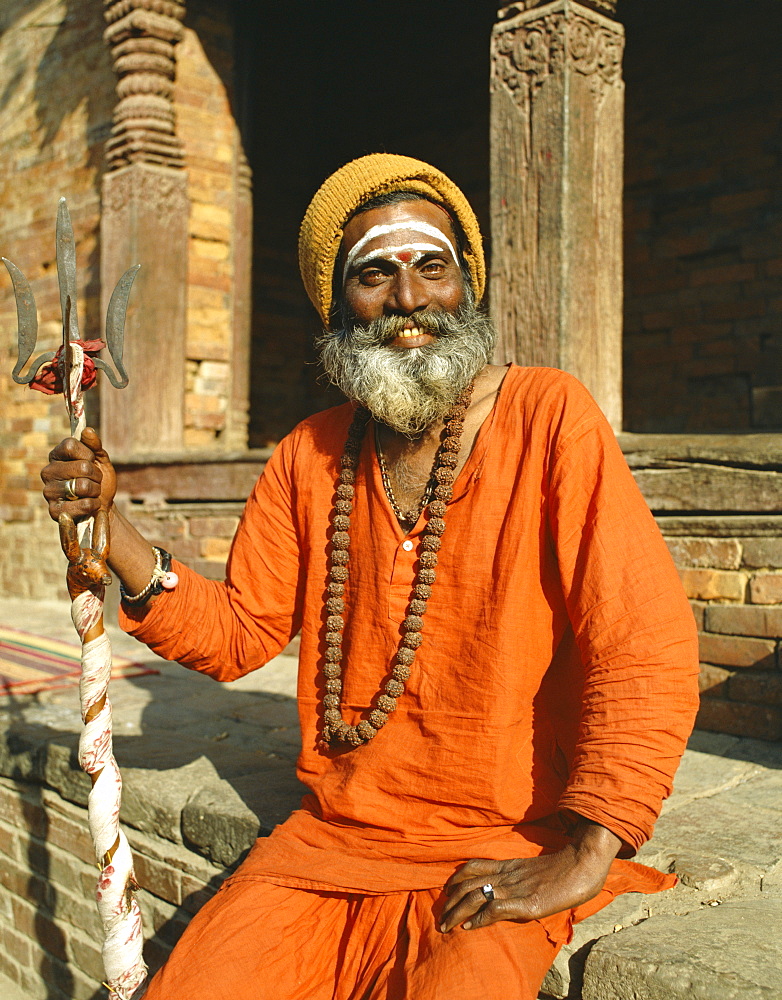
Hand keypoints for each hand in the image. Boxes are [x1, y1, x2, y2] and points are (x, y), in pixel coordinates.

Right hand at [41, 427, 115, 521]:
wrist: (103, 506)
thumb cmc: (99, 480)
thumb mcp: (100, 459)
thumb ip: (94, 445)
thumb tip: (87, 431)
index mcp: (56, 456)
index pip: (71, 445)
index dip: (88, 454)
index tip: (91, 461)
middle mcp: (48, 472)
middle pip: (82, 466)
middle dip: (96, 475)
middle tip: (94, 481)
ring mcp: (49, 492)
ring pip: (83, 486)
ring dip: (95, 491)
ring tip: (91, 493)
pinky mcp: (54, 511)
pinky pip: (83, 505)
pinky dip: (93, 505)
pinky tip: (89, 505)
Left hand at [439, 820, 620, 932]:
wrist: (581, 865)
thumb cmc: (563, 870)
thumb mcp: (533, 869)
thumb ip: (519, 876)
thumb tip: (509, 889)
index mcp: (509, 865)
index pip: (473, 866)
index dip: (456, 878)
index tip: (447, 891)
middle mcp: (507, 875)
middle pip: (468, 884)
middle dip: (450, 902)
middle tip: (441, 917)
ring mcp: (515, 888)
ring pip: (475, 896)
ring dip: (457, 913)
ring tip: (446, 926)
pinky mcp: (525, 902)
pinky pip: (494, 908)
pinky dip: (478, 918)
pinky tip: (469, 927)